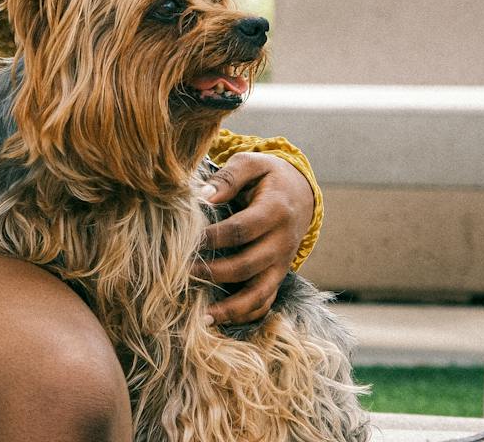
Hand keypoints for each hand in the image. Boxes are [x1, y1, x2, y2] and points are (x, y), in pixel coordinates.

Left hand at [194, 151, 314, 324]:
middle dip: (214, 272)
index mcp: (276, 211)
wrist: (300, 193)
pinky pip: (266, 301)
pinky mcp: (278, 275)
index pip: (242, 229)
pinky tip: (219, 319)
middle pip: (248, 265)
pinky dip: (245, 314)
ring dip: (232, 307)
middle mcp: (283, 242)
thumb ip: (228, 177)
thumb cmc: (267, 176)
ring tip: (202, 315)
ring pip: (261, 293)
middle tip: (182, 273)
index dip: (213, 237)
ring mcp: (282, 263)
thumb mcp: (251, 164)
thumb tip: (202, 195)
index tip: (186, 240)